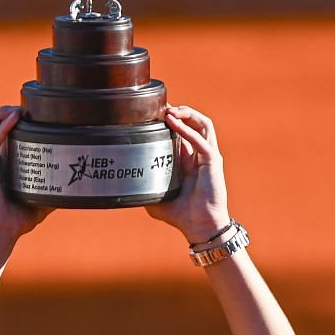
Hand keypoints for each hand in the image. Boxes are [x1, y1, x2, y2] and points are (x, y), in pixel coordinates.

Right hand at [0, 106, 49, 244]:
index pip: (0, 135)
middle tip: (24, 107)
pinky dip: (1, 128)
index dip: (10, 121)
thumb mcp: (40, 201)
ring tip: (16, 108)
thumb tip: (76, 188)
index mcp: (0, 165)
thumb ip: (54, 192)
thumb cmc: (15, 221)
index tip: (29, 114)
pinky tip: (13, 118)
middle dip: (4, 112)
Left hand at [147, 105, 230, 242]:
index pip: (183, 132)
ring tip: (171, 110)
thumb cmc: (182, 214)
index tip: (154, 114)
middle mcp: (199, 154)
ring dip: (188, 113)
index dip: (172, 120)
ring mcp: (208, 156)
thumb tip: (121, 187)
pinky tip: (173, 123)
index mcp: (188, 160)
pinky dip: (187, 130)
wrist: (199, 226)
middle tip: (161, 107)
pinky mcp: (213, 161)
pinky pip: (201, 140)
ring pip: (204, 124)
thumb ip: (143, 189)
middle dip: (179, 111)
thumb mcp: (155, 198)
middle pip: (194, 122)